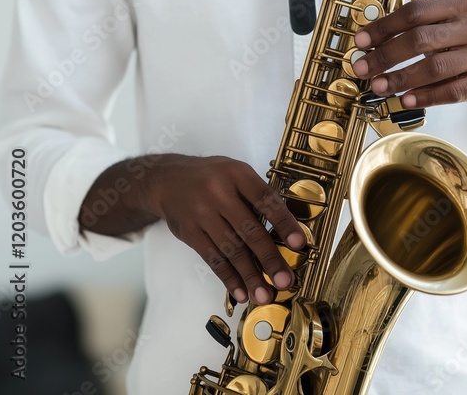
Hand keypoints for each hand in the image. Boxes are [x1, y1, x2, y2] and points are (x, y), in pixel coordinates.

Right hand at [145, 154, 306, 304]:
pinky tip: (241, 292)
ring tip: (265, 295)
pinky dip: (228, 278)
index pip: (265, 199)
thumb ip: (255, 195)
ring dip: (250, 276)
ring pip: (231, 250)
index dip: (284, 222)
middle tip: (284, 280)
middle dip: (269, 258)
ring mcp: (202, 214)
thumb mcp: (235, 172)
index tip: (298, 244)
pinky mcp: (190, 233)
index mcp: (237, 174)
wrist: (168, 180)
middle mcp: (219, 193)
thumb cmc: (211, 177)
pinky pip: (212, 259)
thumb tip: (282, 229)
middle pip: (249, 230)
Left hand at [351, 0, 466, 113]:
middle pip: (421, 39)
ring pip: (433, 68)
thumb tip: (370, 42)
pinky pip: (450, 92)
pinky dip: (424, 97)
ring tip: (378, 86)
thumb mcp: (451, 22)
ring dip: (400, 79)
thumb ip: (418, 25)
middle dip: (386, 55)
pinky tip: (404, 100)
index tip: (361, 41)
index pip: (416, 12)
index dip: (384, 27)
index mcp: (464, 2)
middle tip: (363, 68)